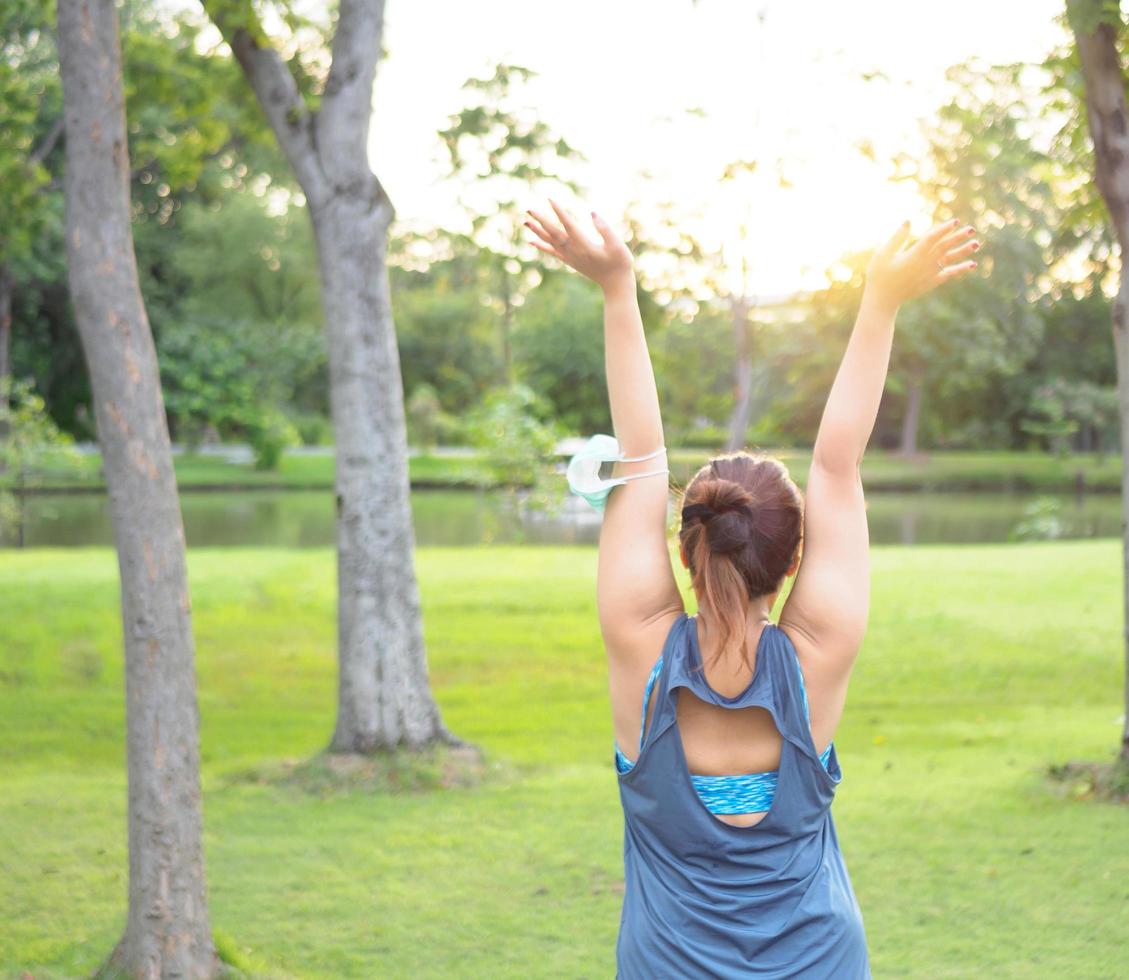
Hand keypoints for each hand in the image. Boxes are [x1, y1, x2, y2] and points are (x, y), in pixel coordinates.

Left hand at [524, 199, 633, 292]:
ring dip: (537, 231)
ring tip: (526, 221)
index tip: (550, 199)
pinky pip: (552, 252)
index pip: (568, 225)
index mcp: (584, 245)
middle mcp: (573, 251)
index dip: (559, 211)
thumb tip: (592, 213)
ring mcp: (570, 257)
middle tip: (529, 209)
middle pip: (553, 233)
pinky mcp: (570, 261)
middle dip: (541, 220)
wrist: (615, 284)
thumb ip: (605, 228)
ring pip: (550, 242)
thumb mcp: (617, 245)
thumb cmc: (619, 263)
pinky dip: (541, 246)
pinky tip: (532, 241)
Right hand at [865, 217, 980, 308]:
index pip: (932, 238)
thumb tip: (908, 221)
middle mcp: (924, 263)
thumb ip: (896, 238)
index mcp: (913, 255)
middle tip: (972, 229)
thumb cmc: (879, 276)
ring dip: (963, 251)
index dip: (944, 229)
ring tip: (977, 244)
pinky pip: (949, 274)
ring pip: (949, 260)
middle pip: (945, 247)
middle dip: (958, 237)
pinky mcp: (931, 282)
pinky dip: (960, 269)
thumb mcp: (882, 255)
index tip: (956, 221)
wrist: (883, 301)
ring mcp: (929, 274)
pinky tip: (972, 264)